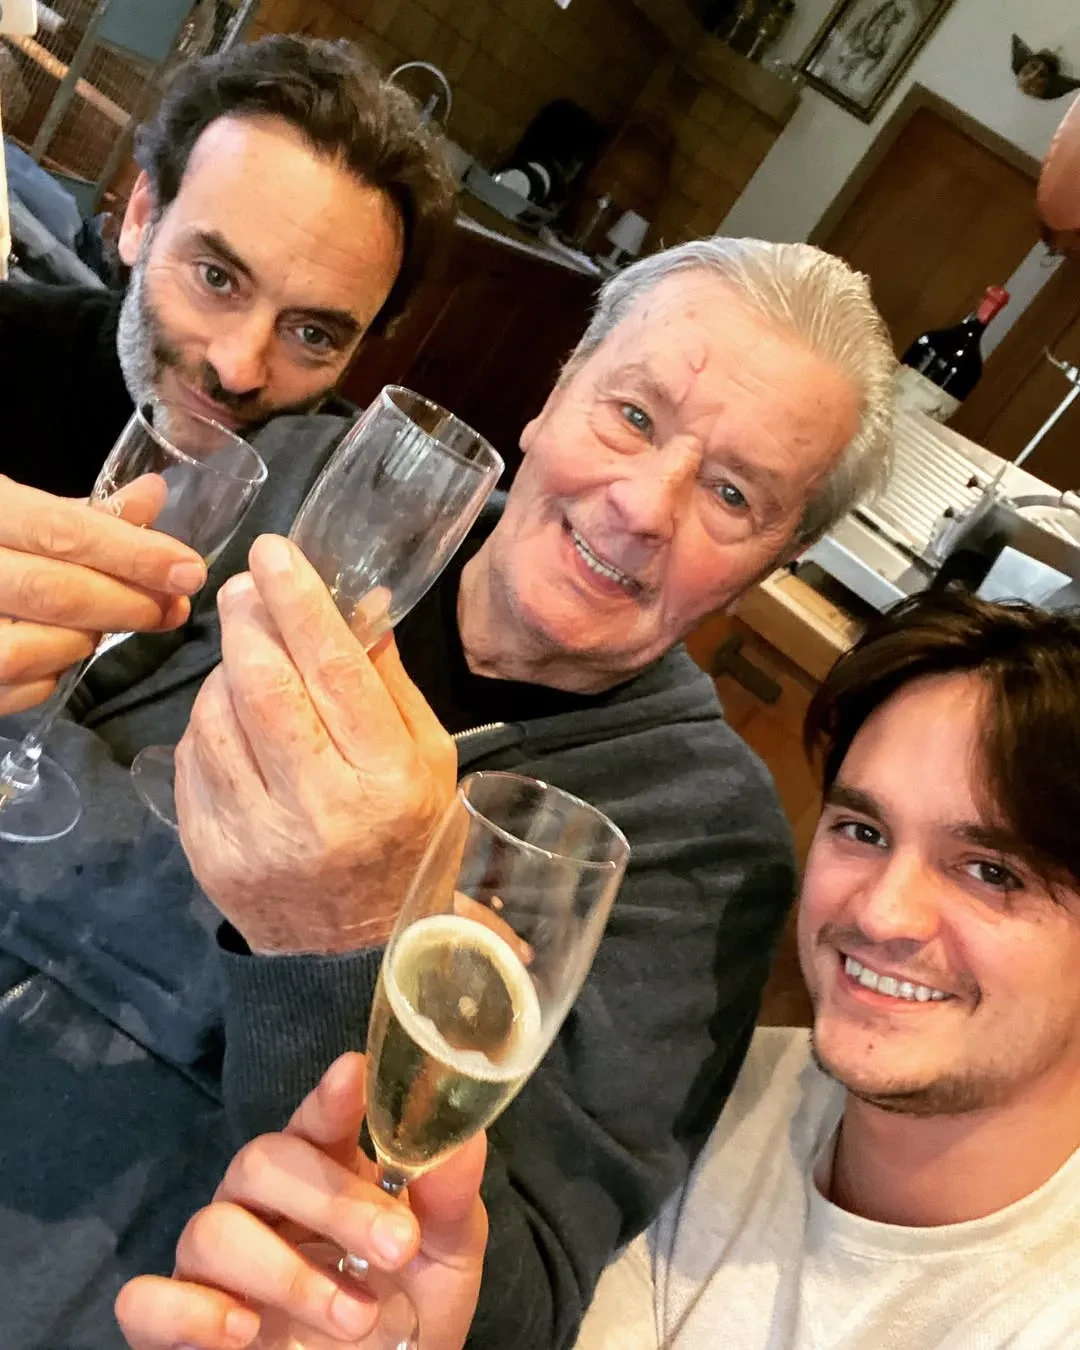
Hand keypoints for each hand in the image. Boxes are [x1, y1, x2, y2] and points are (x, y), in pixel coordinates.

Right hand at [0, 476, 205, 714]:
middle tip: (173, 609)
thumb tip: (154, 497)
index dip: (133, 554)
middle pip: (55, 593)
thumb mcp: (10, 507)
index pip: (63, 531)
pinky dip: (47, 675)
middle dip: (127, 604)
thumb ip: (80, 513)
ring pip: (29, 649)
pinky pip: (10, 689)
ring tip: (105, 625)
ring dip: (83, 640)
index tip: (189, 571)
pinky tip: (59, 653)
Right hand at [114, 1053, 486, 1349]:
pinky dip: (189, 1312)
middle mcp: (260, 1203)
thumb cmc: (410, 1313)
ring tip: (354, 1319)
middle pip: (262, 1161)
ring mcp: (214, 1263)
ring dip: (287, 1274)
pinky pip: (146, 1301)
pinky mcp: (177, 1325)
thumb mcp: (446, 1256)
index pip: (315, 1118)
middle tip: (396, 1245)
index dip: (329, 1096)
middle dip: (332, 1202)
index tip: (353, 1077)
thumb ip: (450, 1199)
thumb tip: (463, 1139)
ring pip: (211, 1228)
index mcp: (324, 1171)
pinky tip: (242, 1333)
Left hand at [175, 534, 456, 952]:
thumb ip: (391, 684)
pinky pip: (192, 759)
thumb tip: (359, 603)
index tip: (275, 552)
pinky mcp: (210, 853)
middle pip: (264, 686)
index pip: (334, 670)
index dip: (300, 601)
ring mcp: (257, 836)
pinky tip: (232, 716)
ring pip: (217, 717)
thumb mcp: (430, 762)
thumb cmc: (407, 840)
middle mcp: (321, 810)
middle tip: (244, 586)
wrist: (354, 948)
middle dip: (248, 621)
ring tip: (248, 658)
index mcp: (387, 781)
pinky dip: (207, 721)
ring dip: (225, 669)